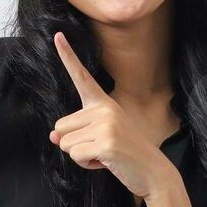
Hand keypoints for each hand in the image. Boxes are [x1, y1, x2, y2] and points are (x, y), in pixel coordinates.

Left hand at [47, 31, 177, 202]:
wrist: (152, 171)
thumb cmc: (124, 153)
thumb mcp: (98, 138)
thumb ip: (75, 133)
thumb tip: (53, 137)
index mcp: (103, 103)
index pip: (81, 77)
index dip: (68, 56)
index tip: (57, 35)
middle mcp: (104, 109)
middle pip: (60, 127)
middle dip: (74, 143)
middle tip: (100, 147)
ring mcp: (106, 125)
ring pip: (65, 143)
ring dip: (80, 155)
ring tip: (104, 154)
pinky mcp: (106, 143)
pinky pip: (75, 155)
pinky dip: (86, 164)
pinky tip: (105, 162)